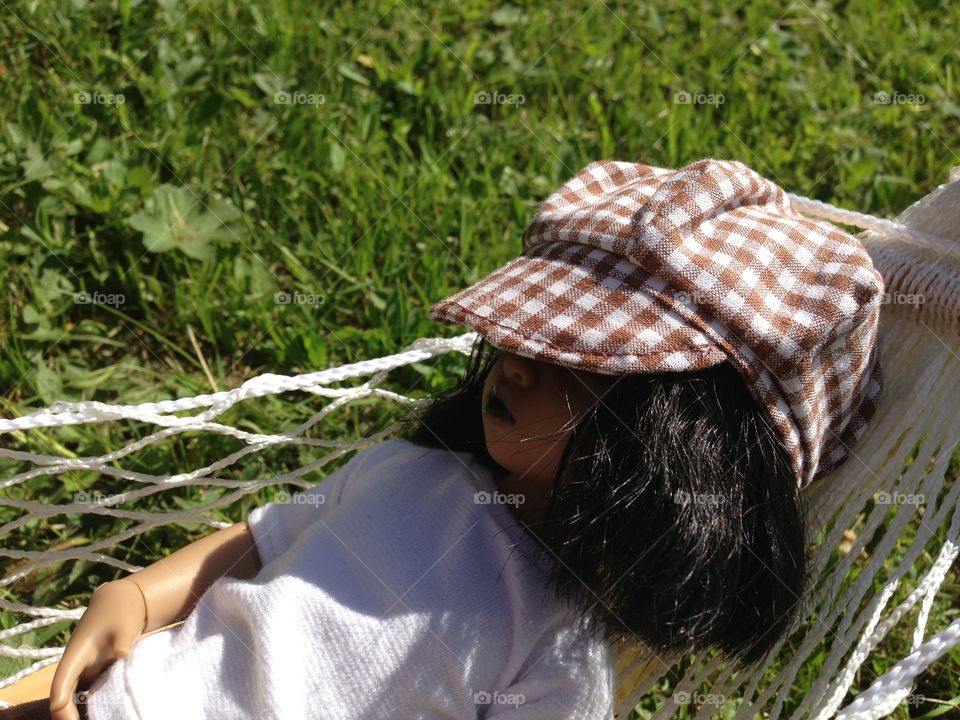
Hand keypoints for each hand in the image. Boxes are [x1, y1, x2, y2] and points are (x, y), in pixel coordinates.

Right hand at [49, 579, 146, 719]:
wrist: (124, 600)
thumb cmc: (122, 610)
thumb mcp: (125, 624)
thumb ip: (122, 640)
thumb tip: (123, 653)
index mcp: (76, 654)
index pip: (60, 684)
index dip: (61, 706)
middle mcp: (76, 664)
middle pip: (63, 696)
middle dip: (67, 715)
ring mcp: (85, 668)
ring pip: (74, 696)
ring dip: (78, 710)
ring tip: (95, 719)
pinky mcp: (96, 669)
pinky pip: (88, 691)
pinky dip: (90, 703)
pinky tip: (103, 712)